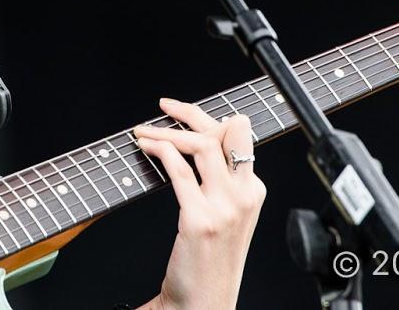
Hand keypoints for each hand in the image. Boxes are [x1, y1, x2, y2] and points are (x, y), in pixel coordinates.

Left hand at [133, 98, 264, 309]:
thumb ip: (219, 180)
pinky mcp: (200, 220)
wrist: (205, 301)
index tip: (180, 111)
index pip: (237, 136)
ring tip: (144, 131)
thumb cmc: (210, 259)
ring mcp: (224, 208)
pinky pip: (180, 171)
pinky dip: (160, 151)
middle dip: (192, 112)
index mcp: (254, 191)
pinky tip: (146, 147)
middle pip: (227, 131)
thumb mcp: (227, 214)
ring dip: (167, 131)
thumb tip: (193, 142)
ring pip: (202, 145)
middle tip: (164, 107)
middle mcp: (245, 195)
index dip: (207, 117)